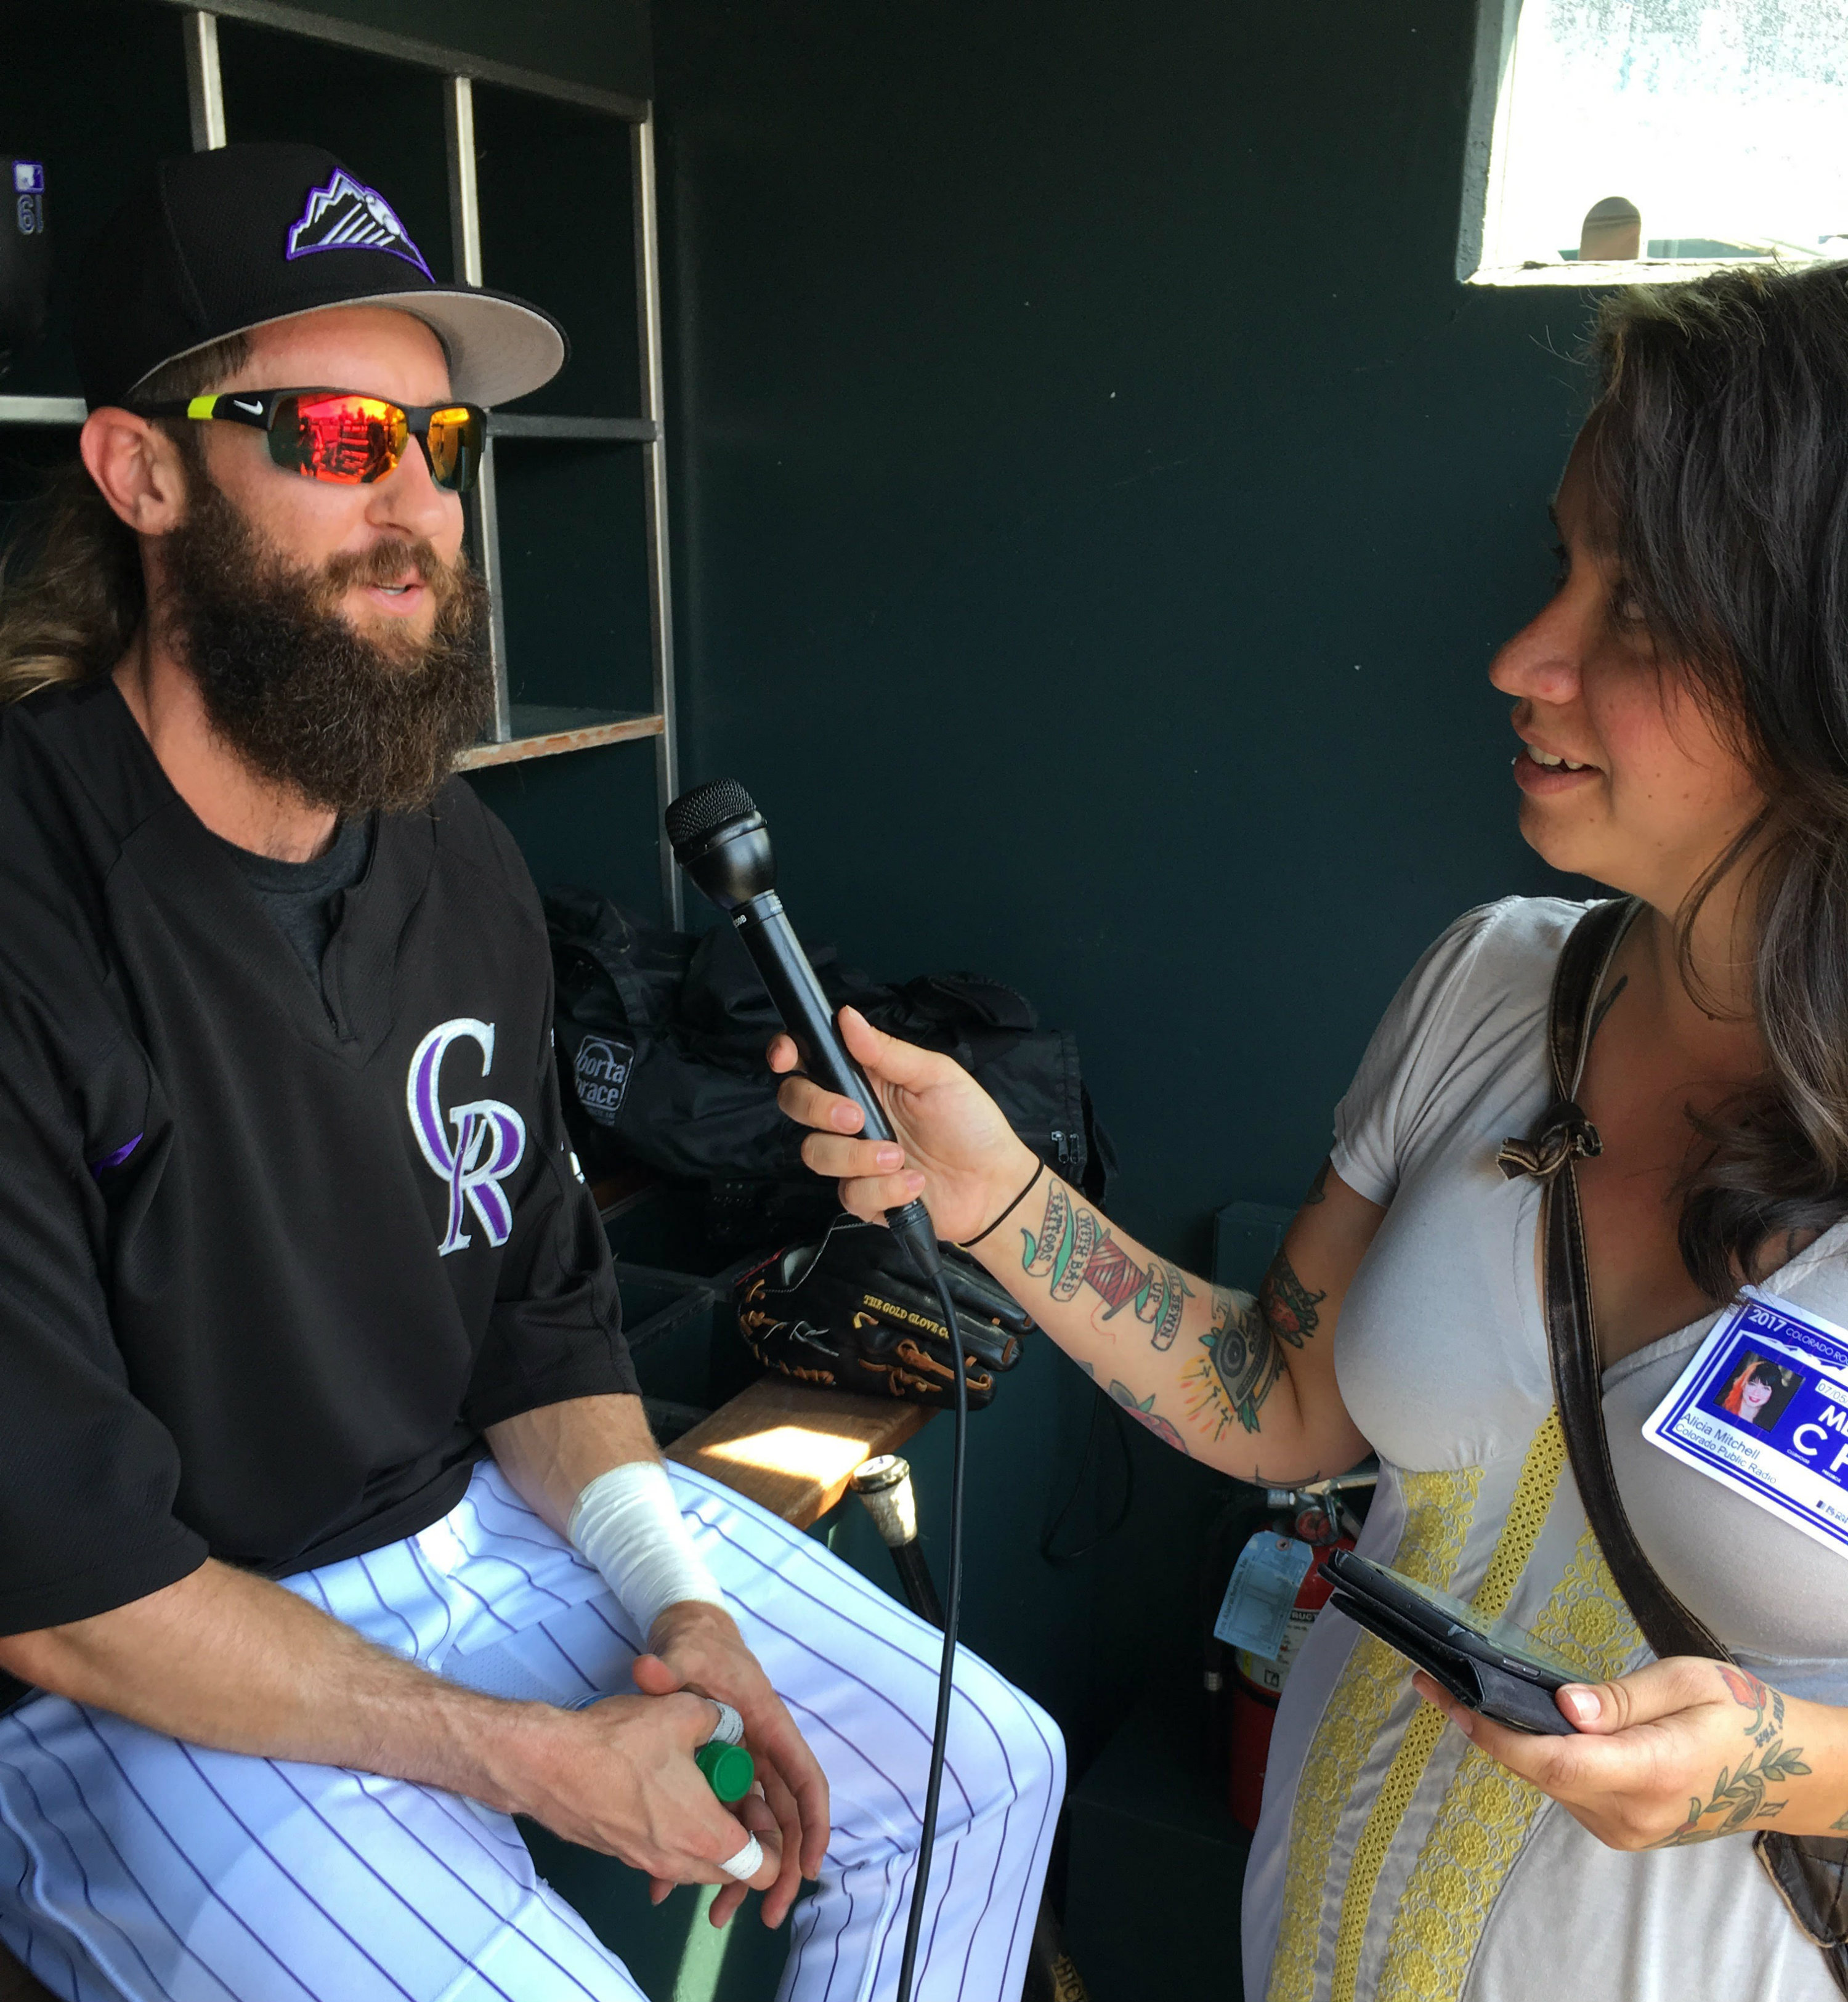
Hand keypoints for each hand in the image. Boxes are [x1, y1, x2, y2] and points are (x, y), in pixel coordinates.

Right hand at [512, 1684, 781, 1894]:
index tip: (761, 1804)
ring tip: (700, 1787)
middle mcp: (679, 1860)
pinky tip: (665, 1792)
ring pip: (698, 1864)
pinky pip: (666, 1855)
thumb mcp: (685, 1711)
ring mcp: (646, 1861)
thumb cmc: (619, 1741)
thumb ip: (720, 1721)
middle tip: (734, 1792)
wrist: (546, 1764)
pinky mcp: (622, 1854)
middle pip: (732, 1870)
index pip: (764, 1869)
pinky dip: (677, 1833)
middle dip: (743, 1837)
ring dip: (709, 1835)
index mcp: (705, 1835)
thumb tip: (729, 1725)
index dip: (775, 1842)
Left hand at [638, 1601, 829, 1926]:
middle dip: (780, 1869)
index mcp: (768, 1725)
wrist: (686, 1638)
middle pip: (783, 1819)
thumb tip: (647, 1670)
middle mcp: (763, 1751)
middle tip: (766, 1916)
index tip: (811, 1867)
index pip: (804, 1780)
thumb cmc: (697, 1645)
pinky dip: (704, 1852)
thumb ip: (668, 1665)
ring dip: (741, 1873)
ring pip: (752, 1829)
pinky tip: (673, 1884)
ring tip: (719, 1916)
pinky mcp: (719, 1774)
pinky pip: (721, 1821)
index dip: (813, 1825)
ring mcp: (742, 1765)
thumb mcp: (684, 1652)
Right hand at [770, 1006, 1037, 1242]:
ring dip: (857, 1157)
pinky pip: (849, 1194)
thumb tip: (846, 1016)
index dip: (787, 1054)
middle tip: (856, 1117)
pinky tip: (914, 1183)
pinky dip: (884, 1190)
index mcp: (866, 1078)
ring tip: (899, 1158)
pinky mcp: (864, 1197)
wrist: (995, 1185)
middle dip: (818, 1109)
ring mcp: (854, 1157)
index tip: (786, 1059)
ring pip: (815, 1154)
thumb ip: (887, 1051)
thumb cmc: (971, 1124)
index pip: (810, 1061)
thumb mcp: (936, 1076)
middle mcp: (851, 1115)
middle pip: (796, 1103)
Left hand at [1414, 1658, 1833, 1849]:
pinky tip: (1523, 1723)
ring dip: (1509, 1741)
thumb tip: (1563, 1705)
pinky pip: (1567, 1789)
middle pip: (1539, 1772)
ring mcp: (1626, 1827)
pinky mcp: (1622, 1828)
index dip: (1494, 1733)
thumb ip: (1622, 1698)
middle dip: (1483, 1727)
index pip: (1553, 1761)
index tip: (1450, 1698)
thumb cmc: (1741, 1714)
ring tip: (1467, 1692)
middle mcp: (1631, 1812)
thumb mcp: (1687, 1683)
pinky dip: (1541, 1756)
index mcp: (1651, 1772)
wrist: (1786, 1771)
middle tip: (1434, 1682)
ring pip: (1548, 1782)